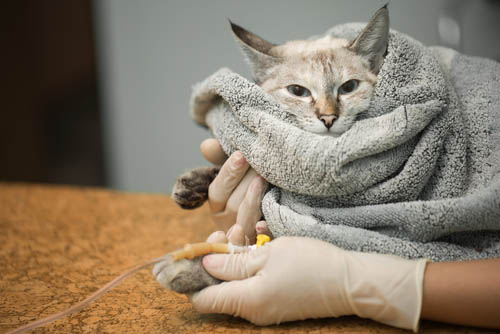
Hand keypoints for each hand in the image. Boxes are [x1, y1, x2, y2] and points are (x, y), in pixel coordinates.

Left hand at [191, 236, 426, 330]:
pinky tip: (254, 247)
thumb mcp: (269, 255)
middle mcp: (252, 311)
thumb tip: (205, 263)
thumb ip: (233, 262)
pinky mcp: (275, 303)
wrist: (351, 282)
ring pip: (233, 286)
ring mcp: (264, 309)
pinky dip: (245, 268)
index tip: (194, 251)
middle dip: (213, 261)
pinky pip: (249, 287)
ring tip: (240, 234)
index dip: (192, 276)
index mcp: (247, 300)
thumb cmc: (311, 264)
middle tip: (224, 235)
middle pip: (216, 290)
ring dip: (230, 261)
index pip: (201, 298)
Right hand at [201, 139, 270, 244]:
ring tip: (264, 179)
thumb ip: (222, 157)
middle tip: (260, 162)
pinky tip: (264, 223)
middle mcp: (229, 222)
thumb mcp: (239, 171)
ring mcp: (247, 235)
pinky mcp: (265, 242)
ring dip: (253, 200)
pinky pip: (262, 240)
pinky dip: (262, 231)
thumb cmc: (255, 184)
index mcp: (219, 206)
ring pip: (245, 220)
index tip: (241, 154)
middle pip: (233, 205)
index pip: (218, 191)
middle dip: (246, 183)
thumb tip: (207, 145)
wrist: (285, 205)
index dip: (229, 173)